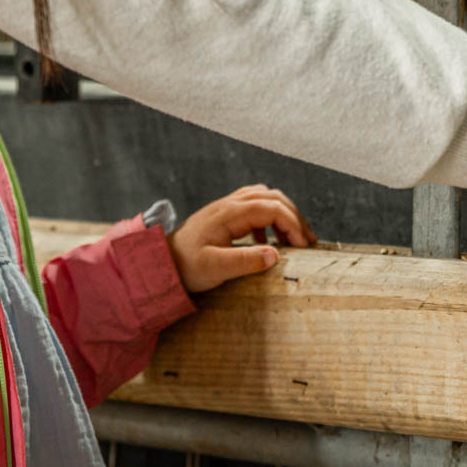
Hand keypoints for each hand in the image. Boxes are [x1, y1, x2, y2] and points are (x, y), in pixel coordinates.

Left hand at [165, 184, 316, 294]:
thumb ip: (245, 261)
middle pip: (273, 197)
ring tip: (293, 238)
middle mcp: (230, 204)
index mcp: (229, 213)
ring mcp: (226, 206)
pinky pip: (255, 205)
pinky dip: (269, 217)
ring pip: (265, 197)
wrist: (158, 263)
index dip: (293, 224)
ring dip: (283, 214)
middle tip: (307, 241)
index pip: (272, 208)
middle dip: (294, 216)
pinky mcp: (224, 214)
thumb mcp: (214, 268)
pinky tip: (266, 241)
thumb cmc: (184, 266)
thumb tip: (275, 255)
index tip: (304, 246)